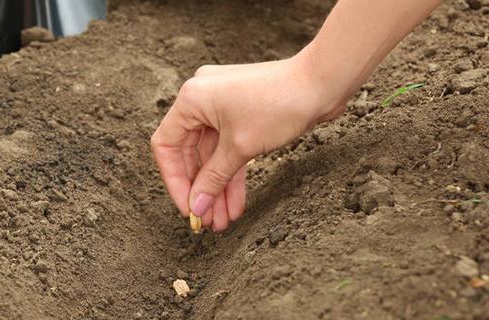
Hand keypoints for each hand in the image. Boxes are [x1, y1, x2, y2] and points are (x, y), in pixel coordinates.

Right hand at [150, 54, 348, 231]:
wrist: (322, 83)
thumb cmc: (279, 105)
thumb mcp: (240, 147)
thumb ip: (213, 179)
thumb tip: (196, 207)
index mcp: (191, 100)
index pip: (166, 146)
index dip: (175, 181)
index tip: (188, 209)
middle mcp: (201, 99)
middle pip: (190, 153)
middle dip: (201, 189)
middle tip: (208, 222)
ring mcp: (221, 106)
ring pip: (212, 155)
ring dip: (217, 187)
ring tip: (223, 221)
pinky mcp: (241, 113)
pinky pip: (228, 148)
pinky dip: (232, 174)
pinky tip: (235, 203)